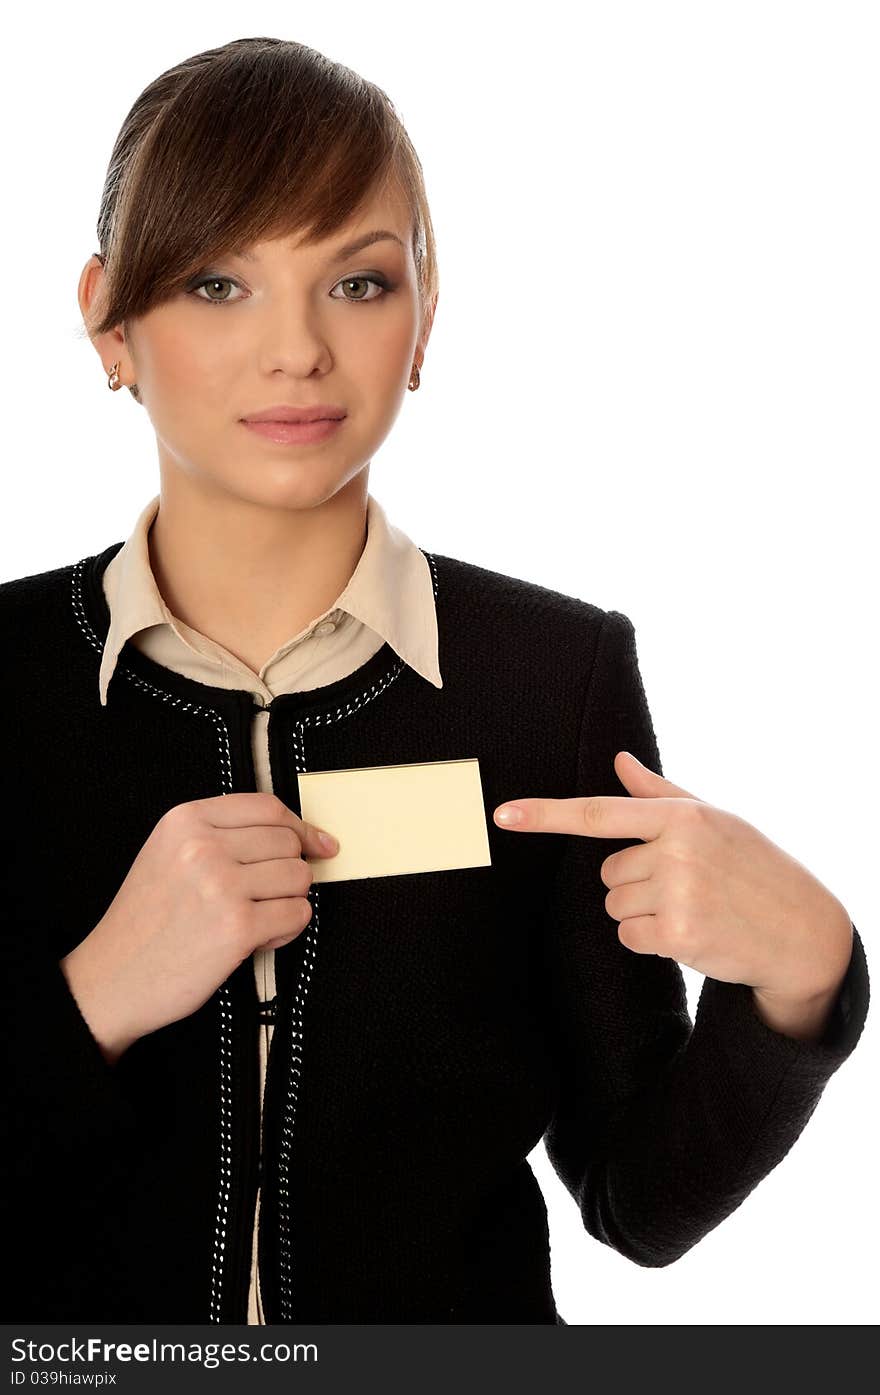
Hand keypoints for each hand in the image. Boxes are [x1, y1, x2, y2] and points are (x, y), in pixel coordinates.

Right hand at [60, 792, 338, 1060]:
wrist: (112, 979)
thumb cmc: (146, 922)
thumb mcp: (169, 854)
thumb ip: (223, 836)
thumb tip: (301, 836)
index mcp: (185, 821)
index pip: (267, 807)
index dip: (299, 827)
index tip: (317, 843)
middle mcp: (202, 846)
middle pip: (288, 842)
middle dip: (290, 871)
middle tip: (266, 896)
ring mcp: (221, 886)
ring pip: (299, 877)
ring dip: (289, 901)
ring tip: (257, 918)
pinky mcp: (237, 927)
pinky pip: (298, 914)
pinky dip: (288, 928)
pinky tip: (260, 937)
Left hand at [493, 751, 853, 1001]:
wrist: (802, 929)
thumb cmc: (754, 866)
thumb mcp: (716, 820)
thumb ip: (661, 794)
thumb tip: (620, 761)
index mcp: (681, 815)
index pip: (600, 812)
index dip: (547, 814)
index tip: (503, 814)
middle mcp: (677, 850)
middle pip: (608, 872)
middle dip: (635, 883)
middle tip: (685, 887)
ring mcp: (678, 892)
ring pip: (616, 906)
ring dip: (643, 913)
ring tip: (692, 908)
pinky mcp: (678, 932)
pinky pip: (629, 936)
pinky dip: (650, 939)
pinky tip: (690, 932)